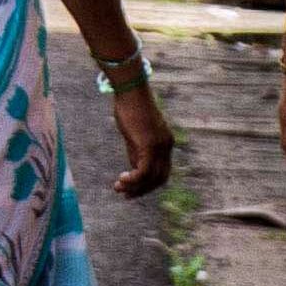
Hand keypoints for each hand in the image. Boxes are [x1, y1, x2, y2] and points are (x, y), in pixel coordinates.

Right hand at [109, 84, 174, 198]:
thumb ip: (137, 152)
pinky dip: (133, 180)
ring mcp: (160, 146)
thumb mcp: (135, 134)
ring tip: (118, 188)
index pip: (162, 172)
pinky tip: (121, 179)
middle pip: (160, 179)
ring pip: (151, 178)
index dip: (148, 184)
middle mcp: (167, 146)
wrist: (131, 90)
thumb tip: (134, 170)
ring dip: (134, 187)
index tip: (132, 189)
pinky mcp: (149, 145)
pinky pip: (144, 171)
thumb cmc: (130, 107)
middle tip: (125, 195)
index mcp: (166, 143)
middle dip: (142, 190)